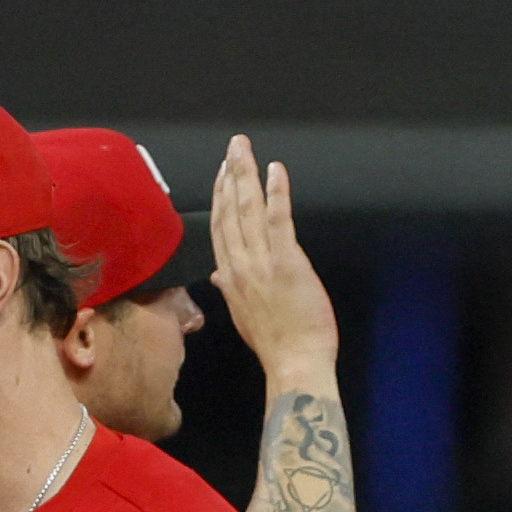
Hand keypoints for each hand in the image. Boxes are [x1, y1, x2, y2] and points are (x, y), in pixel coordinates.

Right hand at [205, 137, 336, 389]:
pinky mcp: (287, 262)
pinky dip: (276, 192)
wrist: (294, 364)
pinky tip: (275, 171)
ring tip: (245, 148)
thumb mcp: (243, 315)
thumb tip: (218, 274)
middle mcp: (239, 265)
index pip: (219, 228)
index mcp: (229, 277)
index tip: (222, 174)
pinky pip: (277, 220)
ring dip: (246, 173)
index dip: (220, 197)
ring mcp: (261, 262)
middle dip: (230, 174)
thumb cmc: (275, 343)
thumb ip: (230, 289)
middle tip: (234, 147)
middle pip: (229, 210)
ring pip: (248, 209)